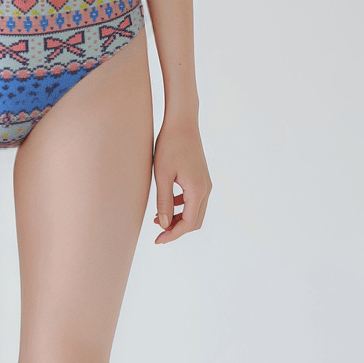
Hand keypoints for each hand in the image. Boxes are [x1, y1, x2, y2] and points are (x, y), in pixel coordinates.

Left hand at [151, 114, 210, 243]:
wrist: (182, 122)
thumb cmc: (170, 145)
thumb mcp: (162, 175)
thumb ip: (164, 201)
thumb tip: (163, 224)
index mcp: (197, 190)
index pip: (188, 224)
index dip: (173, 234)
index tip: (158, 240)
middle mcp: (206, 189)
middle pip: (194, 221)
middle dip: (177, 229)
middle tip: (158, 233)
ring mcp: (205, 183)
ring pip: (195, 212)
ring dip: (179, 219)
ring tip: (158, 219)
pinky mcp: (201, 177)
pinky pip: (194, 200)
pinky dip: (182, 207)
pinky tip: (167, 204)